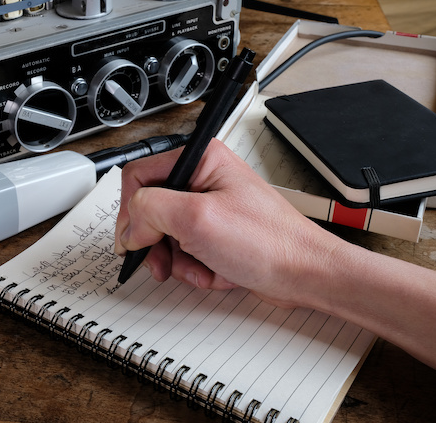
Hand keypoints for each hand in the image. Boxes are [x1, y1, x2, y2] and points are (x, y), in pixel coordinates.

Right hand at [115, 138, 345, 307]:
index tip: (133, 239)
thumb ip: (151, 210)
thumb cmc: (270, 242)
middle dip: (155, 242)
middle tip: (160, 260)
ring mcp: (209, 208)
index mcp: (201, 160)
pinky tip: (213, 272)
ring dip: (175, 259)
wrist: (305, 274)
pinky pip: (184, 251)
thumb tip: (130, 225)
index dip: (131, 211)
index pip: (140, 176)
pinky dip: (192, 268)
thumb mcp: (198, 219)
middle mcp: (203, 180)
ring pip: (165, 234)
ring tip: (195, 268)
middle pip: (150, 208)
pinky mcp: (215, 233)